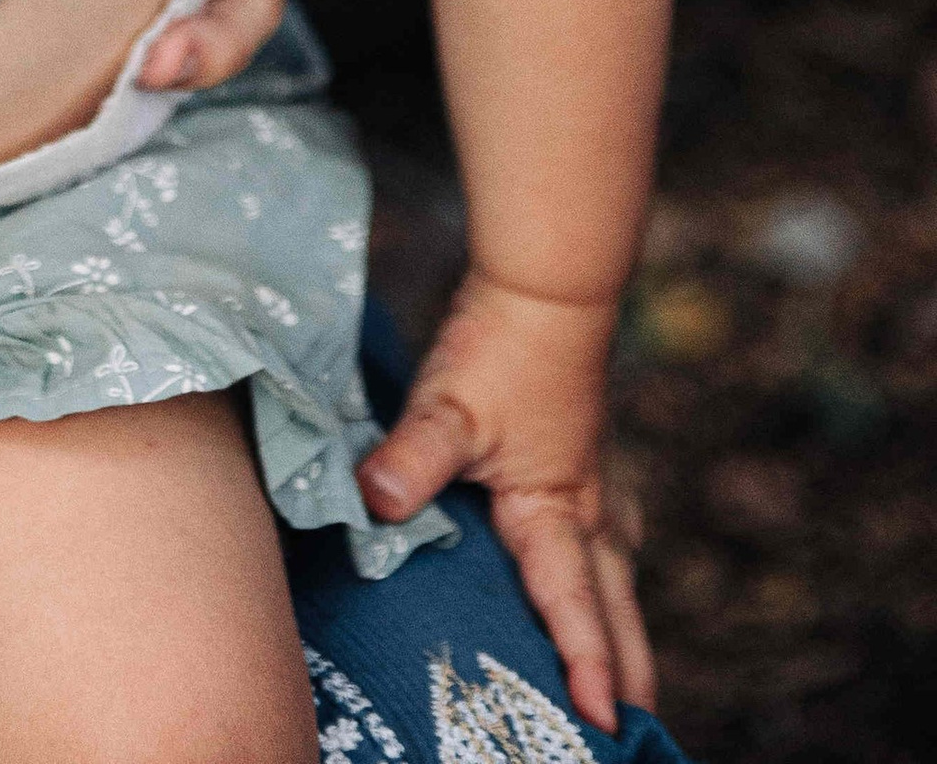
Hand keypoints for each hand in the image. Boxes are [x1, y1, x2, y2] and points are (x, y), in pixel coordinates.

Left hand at [356, 269, 651, 733]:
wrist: (547, 287)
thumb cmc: (502, 348)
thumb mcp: (447, 406)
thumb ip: (412, 459)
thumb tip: (373, 503)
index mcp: (558, 512)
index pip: (574, 608)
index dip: (587, 668)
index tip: (607, 726)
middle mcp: (592, 513)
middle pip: (618, 611)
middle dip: (627, 674)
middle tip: (634, 734)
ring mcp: (597, 489)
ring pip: (620, 581)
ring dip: (624, 632)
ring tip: (628, 684)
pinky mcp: (588, 466)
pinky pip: (609, 547)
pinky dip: (609, 585)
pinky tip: (599, 587)